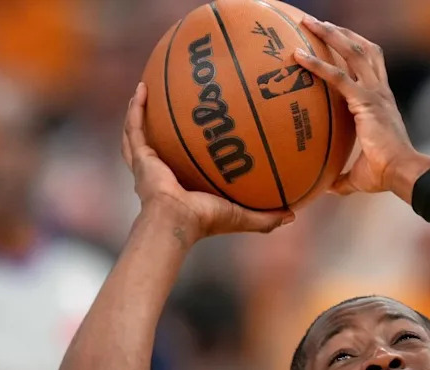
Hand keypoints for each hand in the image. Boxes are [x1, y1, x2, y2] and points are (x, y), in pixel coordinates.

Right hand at [121, 83, 292, 245]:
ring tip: (148, 90)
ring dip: (142, 113)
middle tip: (174, 103)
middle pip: (161, 144)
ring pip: (141, 133)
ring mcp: (148, 164)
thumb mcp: (243, 216)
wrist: (176, 220)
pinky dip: (136, 109)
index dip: (192, 149)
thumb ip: (267, 217)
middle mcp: (163, 173)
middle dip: (163, 126)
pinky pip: (135, 127)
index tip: (206, 130)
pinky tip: (142, 88)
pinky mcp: (140, 157)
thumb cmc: (206, 221)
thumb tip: (293, 214)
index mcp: (183, 185)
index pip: (187, 163)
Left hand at [293, 18, 429, 201]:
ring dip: (330, 34)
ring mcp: (375, 93)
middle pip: (362, 49)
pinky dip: (317, 64)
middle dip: (339, 33)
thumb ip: (342, 178)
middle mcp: (379, 91)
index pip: (369, 65)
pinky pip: (337, 77)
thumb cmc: (384, 175)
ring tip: (308, 23)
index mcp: (380, 102)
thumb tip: (326, 188)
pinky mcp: (366, 101)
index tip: (334, 40)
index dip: (352, 49)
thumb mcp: (358, 176)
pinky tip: (298, 56)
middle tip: (315, 23)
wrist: (402, 173)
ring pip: (353, 52)